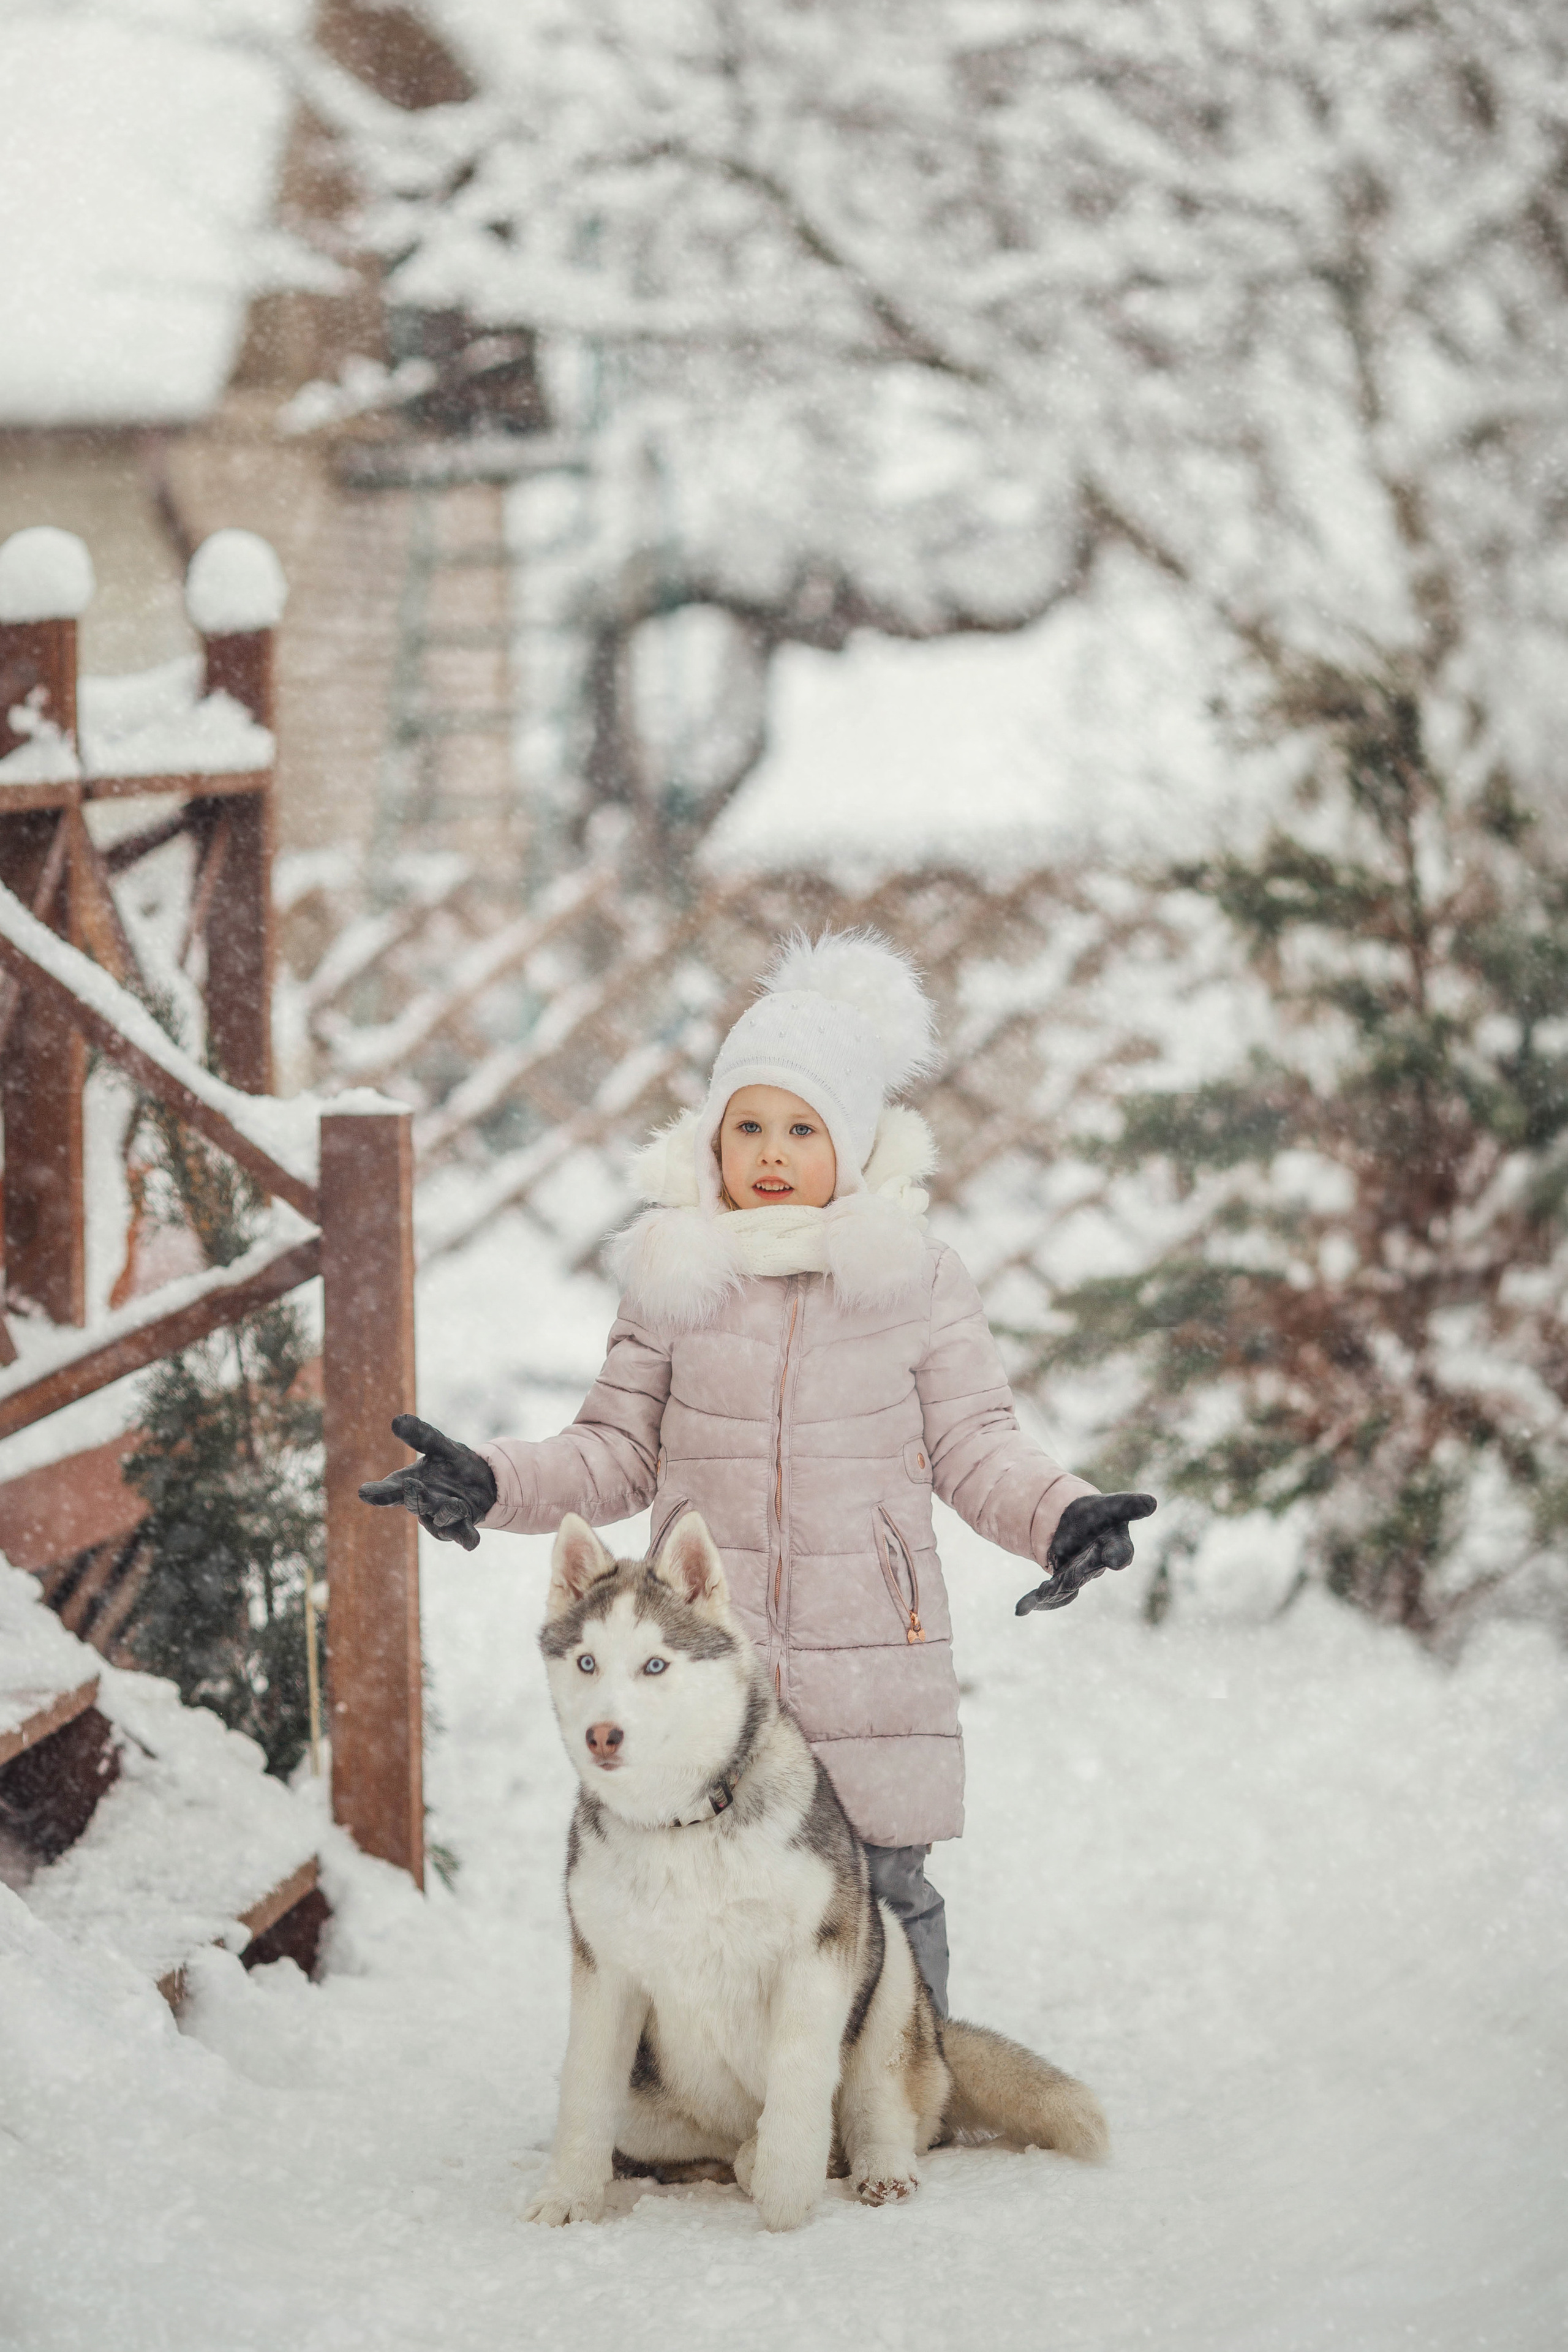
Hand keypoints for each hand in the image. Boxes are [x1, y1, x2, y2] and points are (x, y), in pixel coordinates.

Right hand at [358, 1414, 498, 1551]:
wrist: (483, 1482)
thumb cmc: (452, 1465)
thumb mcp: (441, 1447)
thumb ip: (422, 1436)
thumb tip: (397, 1420)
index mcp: (410, 1484)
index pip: (391, 1489)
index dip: (379, 1492)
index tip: (364, 1492)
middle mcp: (423, 1504)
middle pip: (415, 1503)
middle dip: (413, 1496)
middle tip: (410, 1486)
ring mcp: (442, 1518)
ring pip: (440, 1520)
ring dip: (446, 1513)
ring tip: (453, 1504)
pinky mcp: (463, 1525)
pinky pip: (463, 1534)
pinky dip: (466, 1538)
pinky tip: (471, 1543)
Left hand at [1015, 1491, 1155, 1614]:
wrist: (1079, 1524)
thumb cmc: (1100, 1514)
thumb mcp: (1112, 1505)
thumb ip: (1129, 1505)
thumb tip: (1153, 1501)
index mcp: (1116, 1546)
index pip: (1121, 1552)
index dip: (1119, 1555)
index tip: (1117, 1559)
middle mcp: (1098, 1565)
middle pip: (1087, 1572)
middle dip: (1075, 1577)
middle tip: (1066, 1581)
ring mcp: (1079, 1575)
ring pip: (1066, 1586)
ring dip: (1053, 1592)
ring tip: (1039, 1594)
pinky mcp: (1061, 1580)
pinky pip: (1050, 1594)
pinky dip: (1034, 1601)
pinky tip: (1021, 1609)